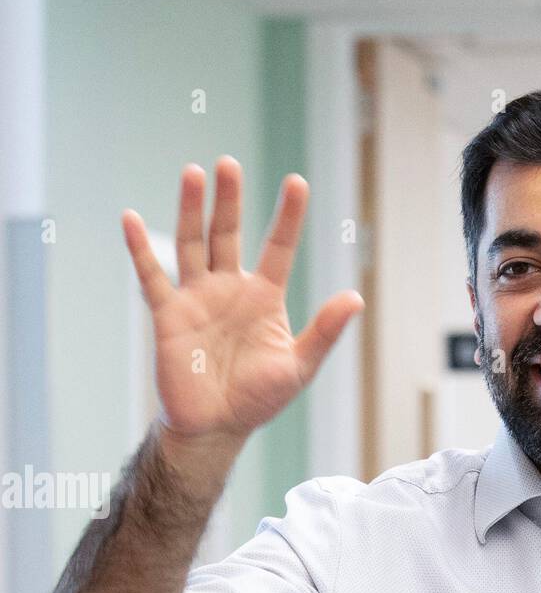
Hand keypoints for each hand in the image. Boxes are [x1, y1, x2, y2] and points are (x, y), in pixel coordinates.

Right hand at [121, 156, 363, 441]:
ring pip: (192, 243)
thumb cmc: (258, 400)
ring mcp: (197, 298)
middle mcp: (229, 289)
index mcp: (263, 298)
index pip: (278, 247)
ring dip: (191, 209)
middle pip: (227, 233)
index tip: (296, 182)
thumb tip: (356, 298)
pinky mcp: (168, 315)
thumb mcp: (298, 366)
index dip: (288, 216)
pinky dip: (141, 249)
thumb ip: (324, 332)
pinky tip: (131, 219)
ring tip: (193, 174)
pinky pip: (152, 277)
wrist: (216, 429)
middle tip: (228, 163)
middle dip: (229, 200)